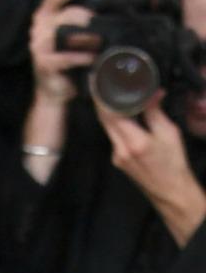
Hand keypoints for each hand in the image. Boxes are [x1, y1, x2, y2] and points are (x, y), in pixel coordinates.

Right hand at [30, 0, 97, 105]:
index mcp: (46, 18)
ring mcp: (39, 46)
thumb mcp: (75, 36)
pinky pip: (66, 56)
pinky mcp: (44, 63)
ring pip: (64, 32)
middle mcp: (39, 29)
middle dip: (89, 18)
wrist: (56, 90)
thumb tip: (111, 10)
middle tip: (103, 25)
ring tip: (101, 42)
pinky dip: (83, 57)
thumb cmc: (69, 60)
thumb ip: (84, 22)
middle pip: (67, 13)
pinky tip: (93, 59)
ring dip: (87, 37)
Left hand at [95, 91, 205, 247]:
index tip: (100, 82)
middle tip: (99, 83)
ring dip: (106, 111)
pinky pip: (112, 136)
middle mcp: (120, 149)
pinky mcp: (117, 159)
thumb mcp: (169, 133)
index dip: (103, 97)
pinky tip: (119, 114)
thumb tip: (152, 93)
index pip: (111, 114)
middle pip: (103, 119)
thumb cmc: (174, 164)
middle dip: (100, 100)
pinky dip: (114, 123)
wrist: (171, 190)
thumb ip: (155, 112)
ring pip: (106, 127)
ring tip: (108, 94)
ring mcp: (116, 156)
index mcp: (134, 142)